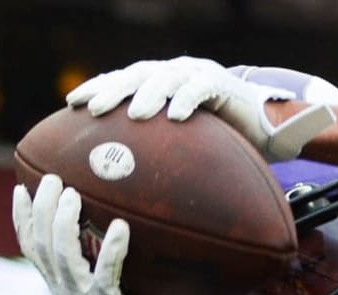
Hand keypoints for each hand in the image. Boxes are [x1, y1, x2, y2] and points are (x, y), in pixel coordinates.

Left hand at [12, 175, 191, 294]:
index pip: (105, 277)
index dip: (111, 252)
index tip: (120, 225)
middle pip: (61, 253)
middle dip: (62, 220)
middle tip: (71, 190)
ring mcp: (59, 286)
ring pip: (42, 246)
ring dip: (43, 212)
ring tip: (51, 181)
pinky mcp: (51, 279)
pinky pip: (30, 247)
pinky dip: (23, 220)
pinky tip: (20, 193)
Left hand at [65, 56, 335, 160]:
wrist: (265, 132)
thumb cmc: (219, 145)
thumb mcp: (180, 146)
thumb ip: (154, 150)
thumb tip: (114, 179)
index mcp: (160, 82)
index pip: (122, 79)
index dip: (97, 87)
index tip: (72, 104)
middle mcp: (175, 72)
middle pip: (137, 74)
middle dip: (114, 90)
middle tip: (94, 110)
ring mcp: (199, 75)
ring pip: (166, 78)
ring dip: (148, 95)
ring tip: (134, 115)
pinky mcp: (223, 85)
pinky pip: (201, 89)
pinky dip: (187, 100)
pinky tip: (175, 116)